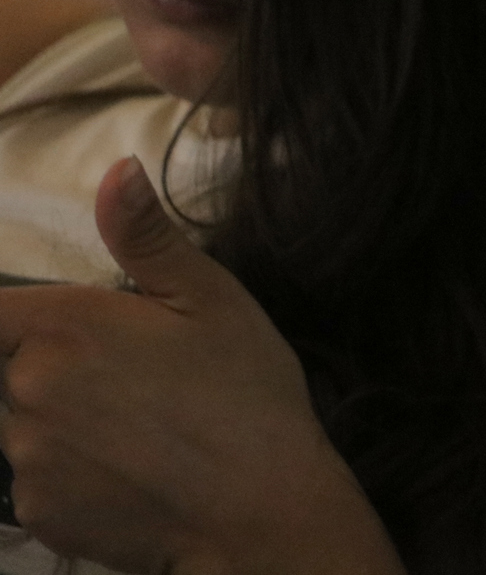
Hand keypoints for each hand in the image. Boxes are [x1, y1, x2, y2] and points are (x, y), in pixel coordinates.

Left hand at [0, 157, 404, 574]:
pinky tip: (133, 469)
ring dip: (62, 420)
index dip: (20, 319)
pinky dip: (72, 472)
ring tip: (140, 429)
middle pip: (10, 368)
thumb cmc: (245, 397)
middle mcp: (26, 392)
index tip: (75, 336)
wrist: (261, 509)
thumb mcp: (213, 300)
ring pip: (21, 424)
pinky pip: (36, 480)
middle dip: (55, 368)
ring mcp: (26, 459)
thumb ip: (148, 236)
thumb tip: (117, 170)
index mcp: (64, 329)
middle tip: (134, 382)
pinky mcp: (37, 514)